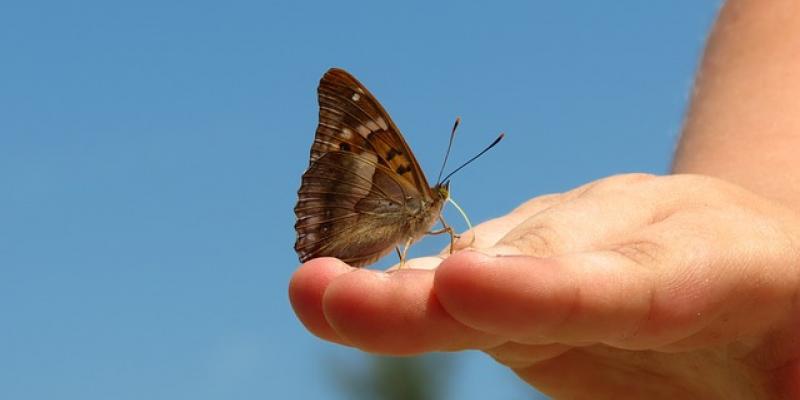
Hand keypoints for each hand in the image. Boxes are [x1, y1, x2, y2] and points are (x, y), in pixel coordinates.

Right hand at [289, 174, 799, 398]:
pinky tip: (335, 296)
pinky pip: (458, 282)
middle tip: (327, 298)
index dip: (540, 287)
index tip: (457, 291)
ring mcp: (574, 240)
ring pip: (475, 262)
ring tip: (318, 298)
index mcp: (733, 261)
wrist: (772, 278)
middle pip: (528, 261)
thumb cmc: (791, 345)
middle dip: (434, 292)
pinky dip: (396, 297)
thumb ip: (776, 381)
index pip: (632, 277)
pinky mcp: (533, 265)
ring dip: (396, 293)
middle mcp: (636, 230)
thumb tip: (541, 297)